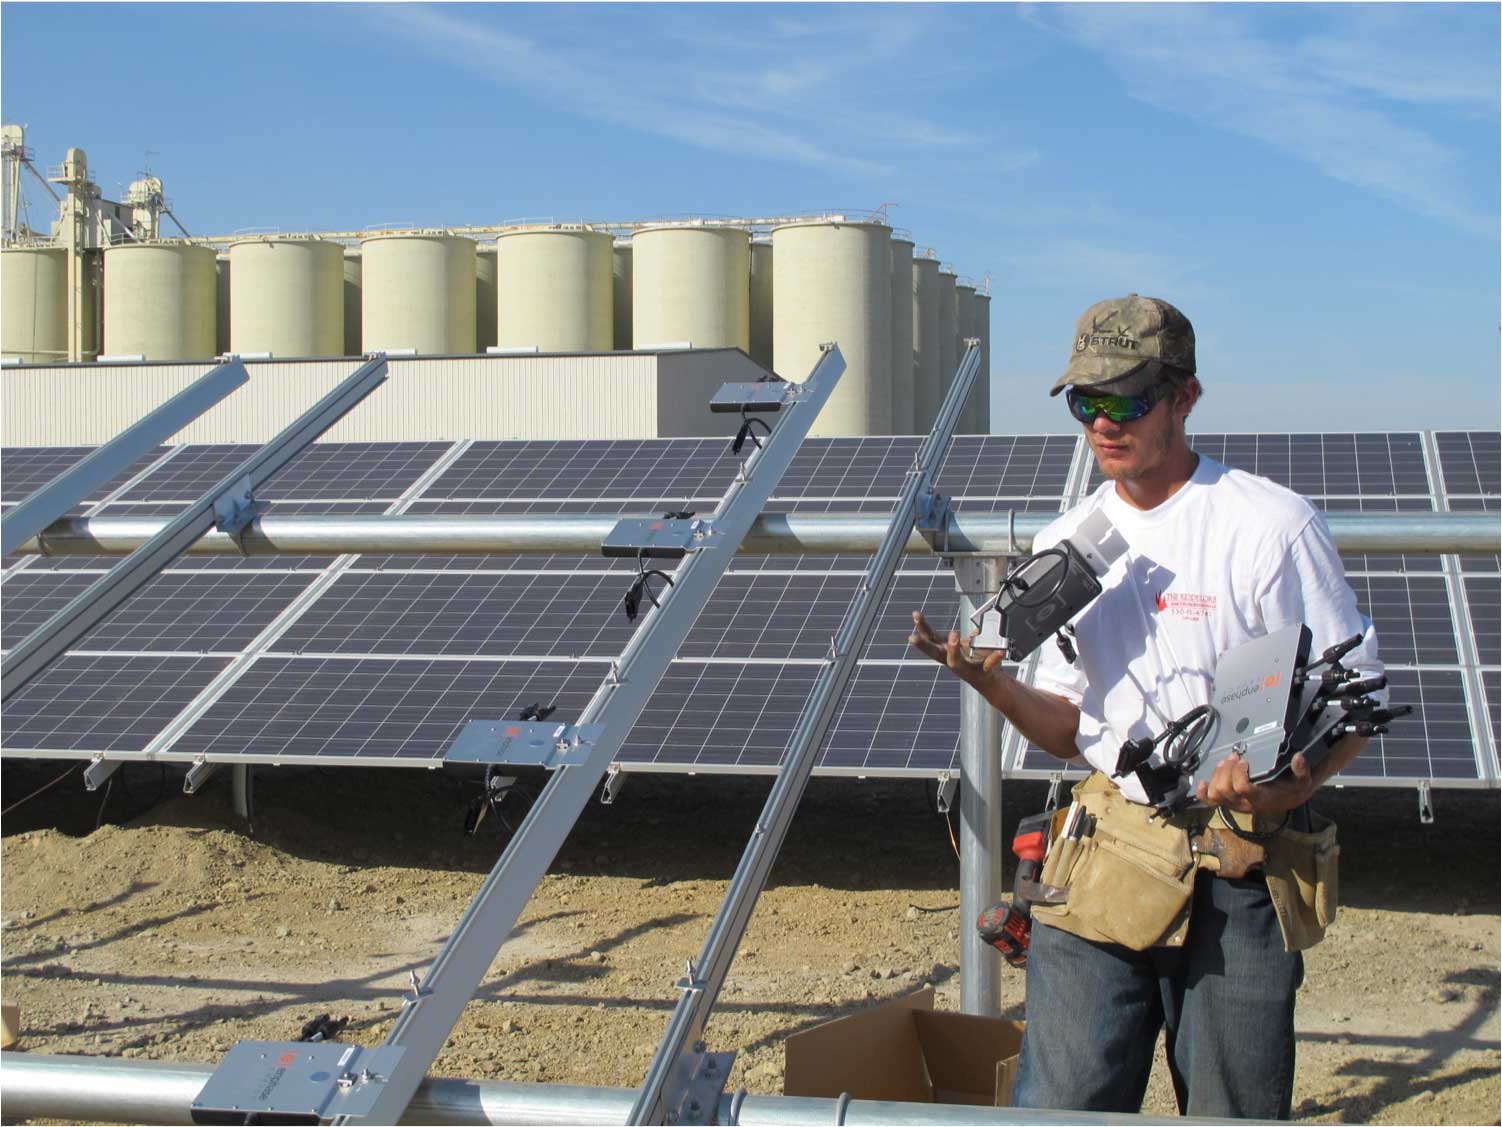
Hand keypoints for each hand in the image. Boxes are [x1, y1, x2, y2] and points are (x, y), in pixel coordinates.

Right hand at [909, 611, 1004, 685]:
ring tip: (954, 635)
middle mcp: (952, 661)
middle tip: (914, 637)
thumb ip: (972, 631)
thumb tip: (981, 619)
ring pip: (956, 662)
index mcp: (947, 652)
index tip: (916, 615)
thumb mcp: (969, 642)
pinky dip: (994, 658)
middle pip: (934, 654)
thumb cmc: (975, 660)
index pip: (931, 638)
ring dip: (953, 649)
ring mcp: (966, 669)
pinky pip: (988, 665)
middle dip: (923, 645)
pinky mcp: (982, 673)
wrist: (990, 682)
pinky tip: (1000, 651)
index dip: (922, 627)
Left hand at [1196, 750, 1317, 814]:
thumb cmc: (1293, 788)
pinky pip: (1210, 801)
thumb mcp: (1303, 780)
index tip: (1244, 761)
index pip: (1242, 788)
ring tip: (1226, 762)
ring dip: (1217, 775)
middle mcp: (1245, 804)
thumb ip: (1302, 770)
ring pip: (1215, 793)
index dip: (1239, 773)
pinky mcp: (1228, 802)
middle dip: (1226, 770)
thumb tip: (1298, 758)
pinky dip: (1202, 792)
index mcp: (1261, 799)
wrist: (1288, 799)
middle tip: (1234, 757)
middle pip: (1224, 789)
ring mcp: (1234, 804)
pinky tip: (1202, 782)